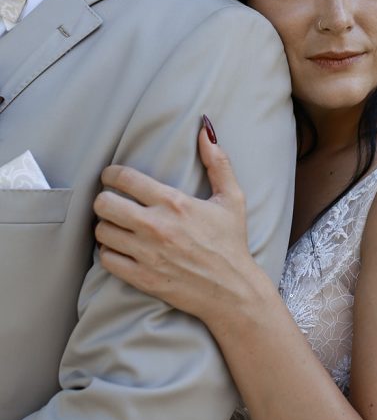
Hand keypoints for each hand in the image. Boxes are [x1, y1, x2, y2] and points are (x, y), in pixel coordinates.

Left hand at [94, 124, 261, 327]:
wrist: (232, 290)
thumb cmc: (231, 242)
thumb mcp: (232, 198)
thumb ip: (217, 162)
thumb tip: (205, 129)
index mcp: (174, 203)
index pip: (124, 178)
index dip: (112, 174)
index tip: (112, 177)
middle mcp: (156, 227)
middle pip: (104, 203)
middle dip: (105, 199)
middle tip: (113, 202)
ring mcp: (146, 254)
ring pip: (102, 231)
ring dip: (106, 226)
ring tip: (117, 226)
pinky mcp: (141, 278)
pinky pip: (106, 259)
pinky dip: (109, 252)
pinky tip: (121, 249)